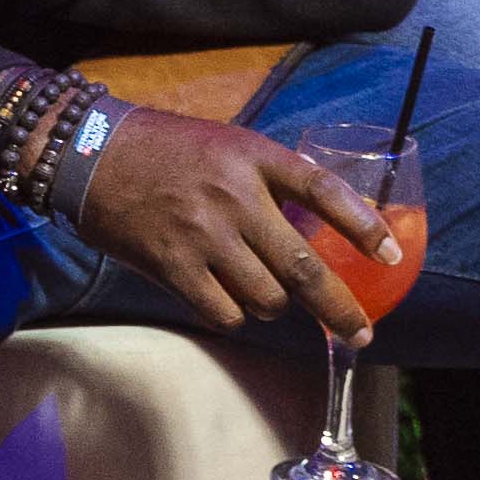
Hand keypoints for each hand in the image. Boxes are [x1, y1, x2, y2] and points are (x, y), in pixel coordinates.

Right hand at [68, 109, 405, 334]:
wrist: (87, 154)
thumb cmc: (163, 150)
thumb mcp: (226, 145)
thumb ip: (269, 182)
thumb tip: (320, 229)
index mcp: (254, 158)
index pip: (323, 192)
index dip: (363, 227)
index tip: (392, 257)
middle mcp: (234, 197)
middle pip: (304, 268)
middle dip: (340, 309)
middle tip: (359, 333)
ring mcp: (203, 235)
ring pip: (266, 297)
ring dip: (272, 305)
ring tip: (259, 292)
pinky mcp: (172, 265)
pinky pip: (223, 312)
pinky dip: (232, 314)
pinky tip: (223, 300)